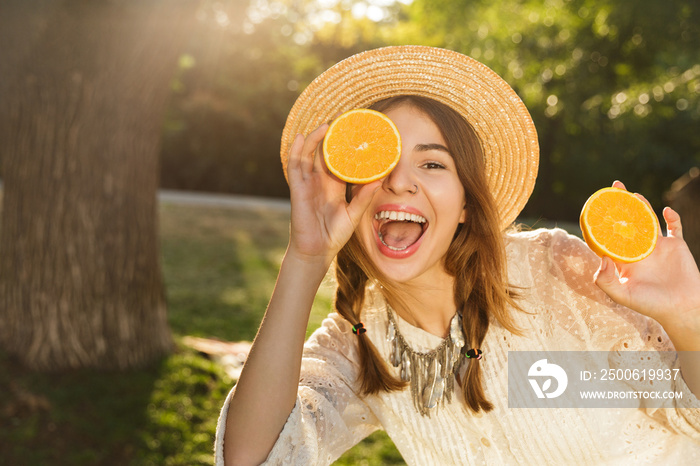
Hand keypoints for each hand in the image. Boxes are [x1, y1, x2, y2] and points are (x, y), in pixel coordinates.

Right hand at [285, 124, 380, 265]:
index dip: (347, 148)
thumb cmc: (334, 235)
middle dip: (332, 138)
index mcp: (334, 186)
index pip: (340, 161)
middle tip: (343, 122)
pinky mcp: (298, 189)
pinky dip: (296, 151)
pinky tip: (301, 137)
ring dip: (316, 139)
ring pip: (309, 155)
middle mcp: (320, 181)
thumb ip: (364, 197)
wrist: (316, 251)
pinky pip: (295, 166)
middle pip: (324, 153)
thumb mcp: (353, 214)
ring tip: (326, 125)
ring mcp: (308, 184)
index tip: (358, 135)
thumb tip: (380, 179)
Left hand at [594, 181, 699, 349]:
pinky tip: (666, 210)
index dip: (601, 222)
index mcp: (623, 259)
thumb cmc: (651, 305)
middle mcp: (638, 250)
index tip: (595, 206)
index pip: (609, 236)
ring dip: (642, 206)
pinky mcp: (676, 245)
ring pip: (648, 220)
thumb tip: (603, 258)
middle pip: (627, 221)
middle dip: (621, 205)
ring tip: (633, 194)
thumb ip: (605, 280)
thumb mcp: (622, 295)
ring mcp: (657, 246)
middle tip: (614, 186)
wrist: (682, 309)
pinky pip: (674, 227)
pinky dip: (672, 217)